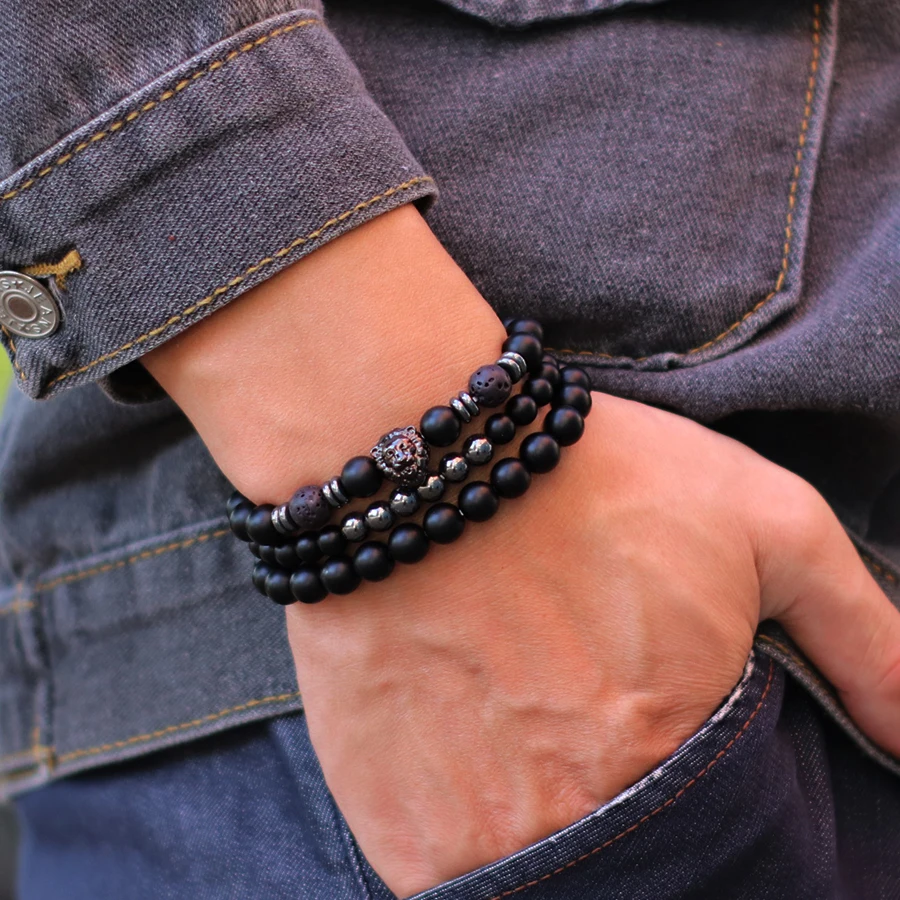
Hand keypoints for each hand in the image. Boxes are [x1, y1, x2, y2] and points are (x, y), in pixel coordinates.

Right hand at [145, 205, 899, 897]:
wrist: (415, 459)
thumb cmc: (592, 478)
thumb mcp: (764, 521)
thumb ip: (863, 638)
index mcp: (675, 757)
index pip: (723, 847)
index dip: (695, 794)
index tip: (658, 744)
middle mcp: (578, 820)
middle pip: (625, 860)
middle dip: (614, 799)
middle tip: (581, 721)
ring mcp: (476, 837)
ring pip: (535, 869)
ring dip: (538, 813)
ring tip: (520, 721)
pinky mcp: (394, 826)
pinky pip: (447, 872)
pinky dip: (465, 826)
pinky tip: (464, 741)